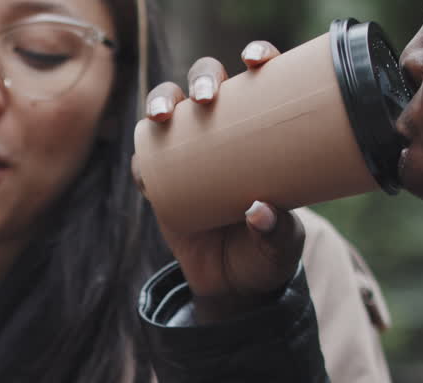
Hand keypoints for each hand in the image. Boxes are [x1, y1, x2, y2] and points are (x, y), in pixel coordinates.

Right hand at [134, 41, 306, 322]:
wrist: (233, 287)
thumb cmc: (265, 253)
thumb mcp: (281, 245)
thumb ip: (275, 233)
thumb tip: (258, 210)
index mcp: (261, 129)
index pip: (259, 79)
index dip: (257, 56)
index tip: (256, 60)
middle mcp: (221, 131)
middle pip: (205, 82)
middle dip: (202, 78)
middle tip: (206, 99)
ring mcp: (187, 152)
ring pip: (167, 108)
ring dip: (160, 102)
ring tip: (162, 117)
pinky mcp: (161, 182)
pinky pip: (144, 161)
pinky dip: (141, 161)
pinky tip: (145, 173)